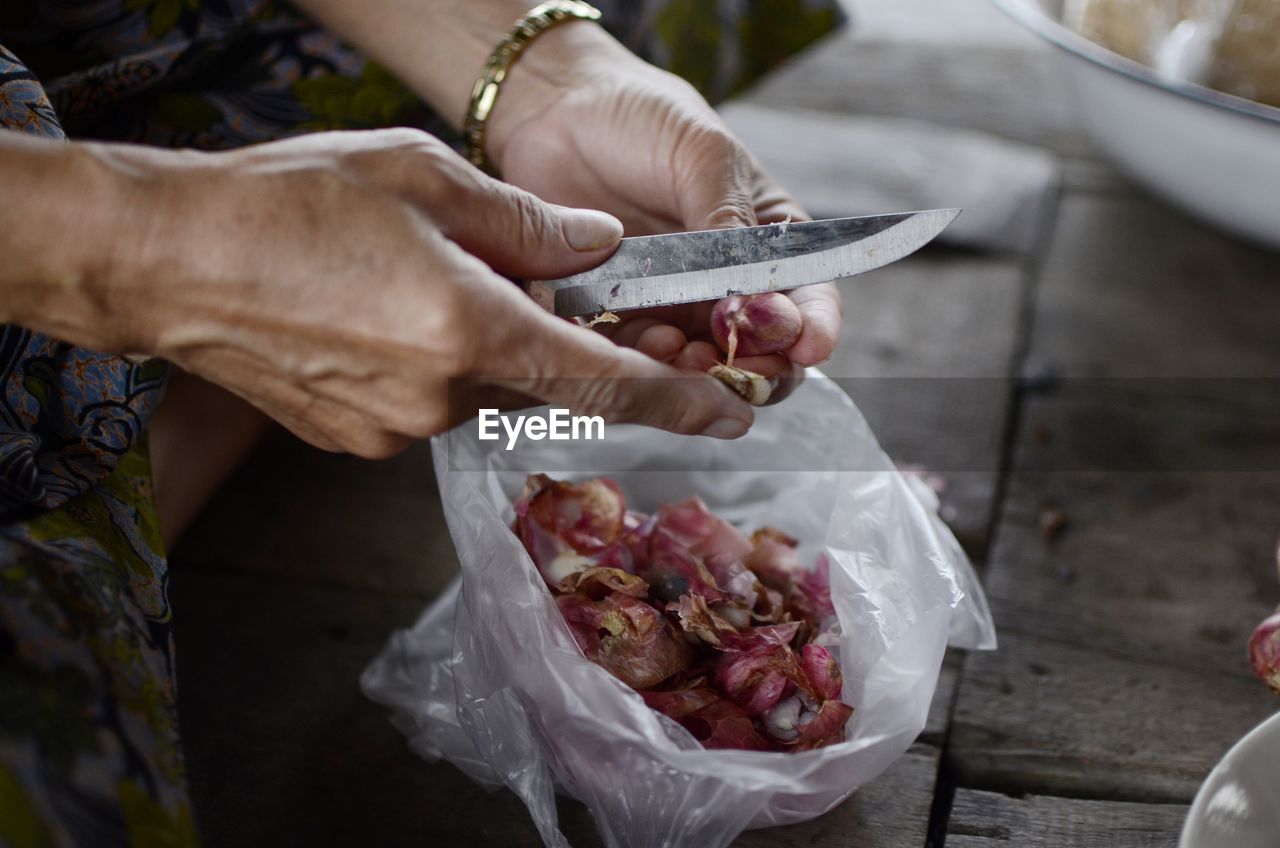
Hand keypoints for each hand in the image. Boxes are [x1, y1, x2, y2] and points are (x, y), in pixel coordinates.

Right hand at [72, 129, 754, 456]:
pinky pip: (426, 401)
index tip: (731, 419)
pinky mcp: (358, 441)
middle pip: (535, 372)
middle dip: (537, 327)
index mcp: (471, 330)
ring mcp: (396, 430)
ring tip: (406, 277)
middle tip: (487, 266)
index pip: (603, 381)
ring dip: (475, 338)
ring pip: (478, 385)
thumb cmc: (285, 203)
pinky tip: (375, 313)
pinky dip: (428, 360)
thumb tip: (600, 248)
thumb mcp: (423, 178)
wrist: (163, 259)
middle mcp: (442, 398)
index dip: (676, 402)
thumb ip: (529, 224)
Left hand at [485, 23, 842, 395]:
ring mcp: (669, 305)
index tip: (809, 347)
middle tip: (740, 368)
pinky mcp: (615, 317)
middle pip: (759, 351)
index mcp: (764, 243)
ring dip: (697, 375)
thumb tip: (755, 297)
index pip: (806, 297)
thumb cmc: (643, 118)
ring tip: (682, 355)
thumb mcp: (704, 156)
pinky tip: (638, 350)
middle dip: (757, 368)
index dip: (814, 329)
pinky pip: (634, 358)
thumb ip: (730, 226)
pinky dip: (641, 366)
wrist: (556, 109)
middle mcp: (722, 285)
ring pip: (698, 367)